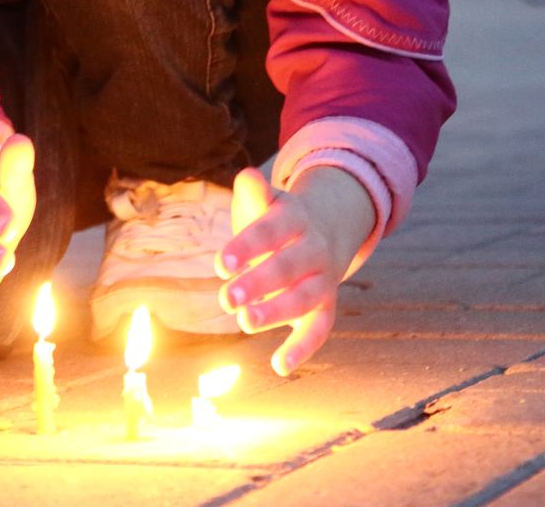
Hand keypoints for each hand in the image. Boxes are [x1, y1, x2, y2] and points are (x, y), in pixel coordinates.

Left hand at [217, 166, 374, 376]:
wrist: (322, 227)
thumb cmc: (276, 216)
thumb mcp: (264, 199)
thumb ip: (254, 190)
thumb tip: (248, 178)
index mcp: (296, 217)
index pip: (271, 230)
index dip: (247, 247)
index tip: (219, 265)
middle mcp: (314, 248)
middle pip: (290, 266)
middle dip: (259, 283)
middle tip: (226, 298)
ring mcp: (324, 278)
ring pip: (306, 298)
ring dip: (277, 313)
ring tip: (244, 322)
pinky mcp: (325, 305)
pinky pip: (320, 328)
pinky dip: (303, 348)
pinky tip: (279, 366)